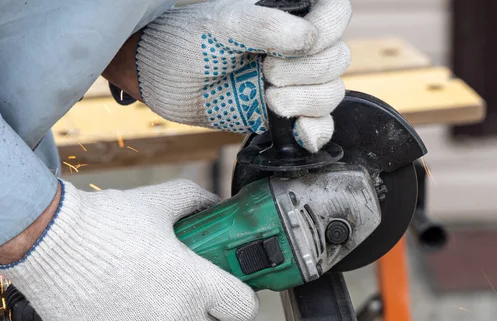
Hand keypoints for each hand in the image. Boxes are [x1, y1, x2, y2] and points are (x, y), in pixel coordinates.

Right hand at [0, 180, 258, 320]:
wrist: (48, 242)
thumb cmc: (106, 221)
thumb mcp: (159, 201)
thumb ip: (195, 201)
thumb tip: (216, 205)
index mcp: (194, 283)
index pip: (244, 309)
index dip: (240, 300)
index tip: (229, 293)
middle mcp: (173, 319)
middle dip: (203, 317)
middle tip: (185, 296)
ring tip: (153, 307)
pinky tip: (121, 316)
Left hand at [116, 0, 350, 151]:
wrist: (159, 80)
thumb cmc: (185, 41)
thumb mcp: (223, 24)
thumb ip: (267, 26)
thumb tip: (310, 39)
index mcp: (287, 13)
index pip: (336, 13)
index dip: (327, 29)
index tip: (297, 43)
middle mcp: (294, 47)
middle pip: (337, 58)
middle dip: (306, 70)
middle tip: (266, 71)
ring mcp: (290, 83)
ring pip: (331, 92)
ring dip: (306, 100)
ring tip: (268, 97)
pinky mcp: (281, 114)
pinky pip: (319, 125)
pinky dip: (316, 131)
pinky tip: (299, 132)